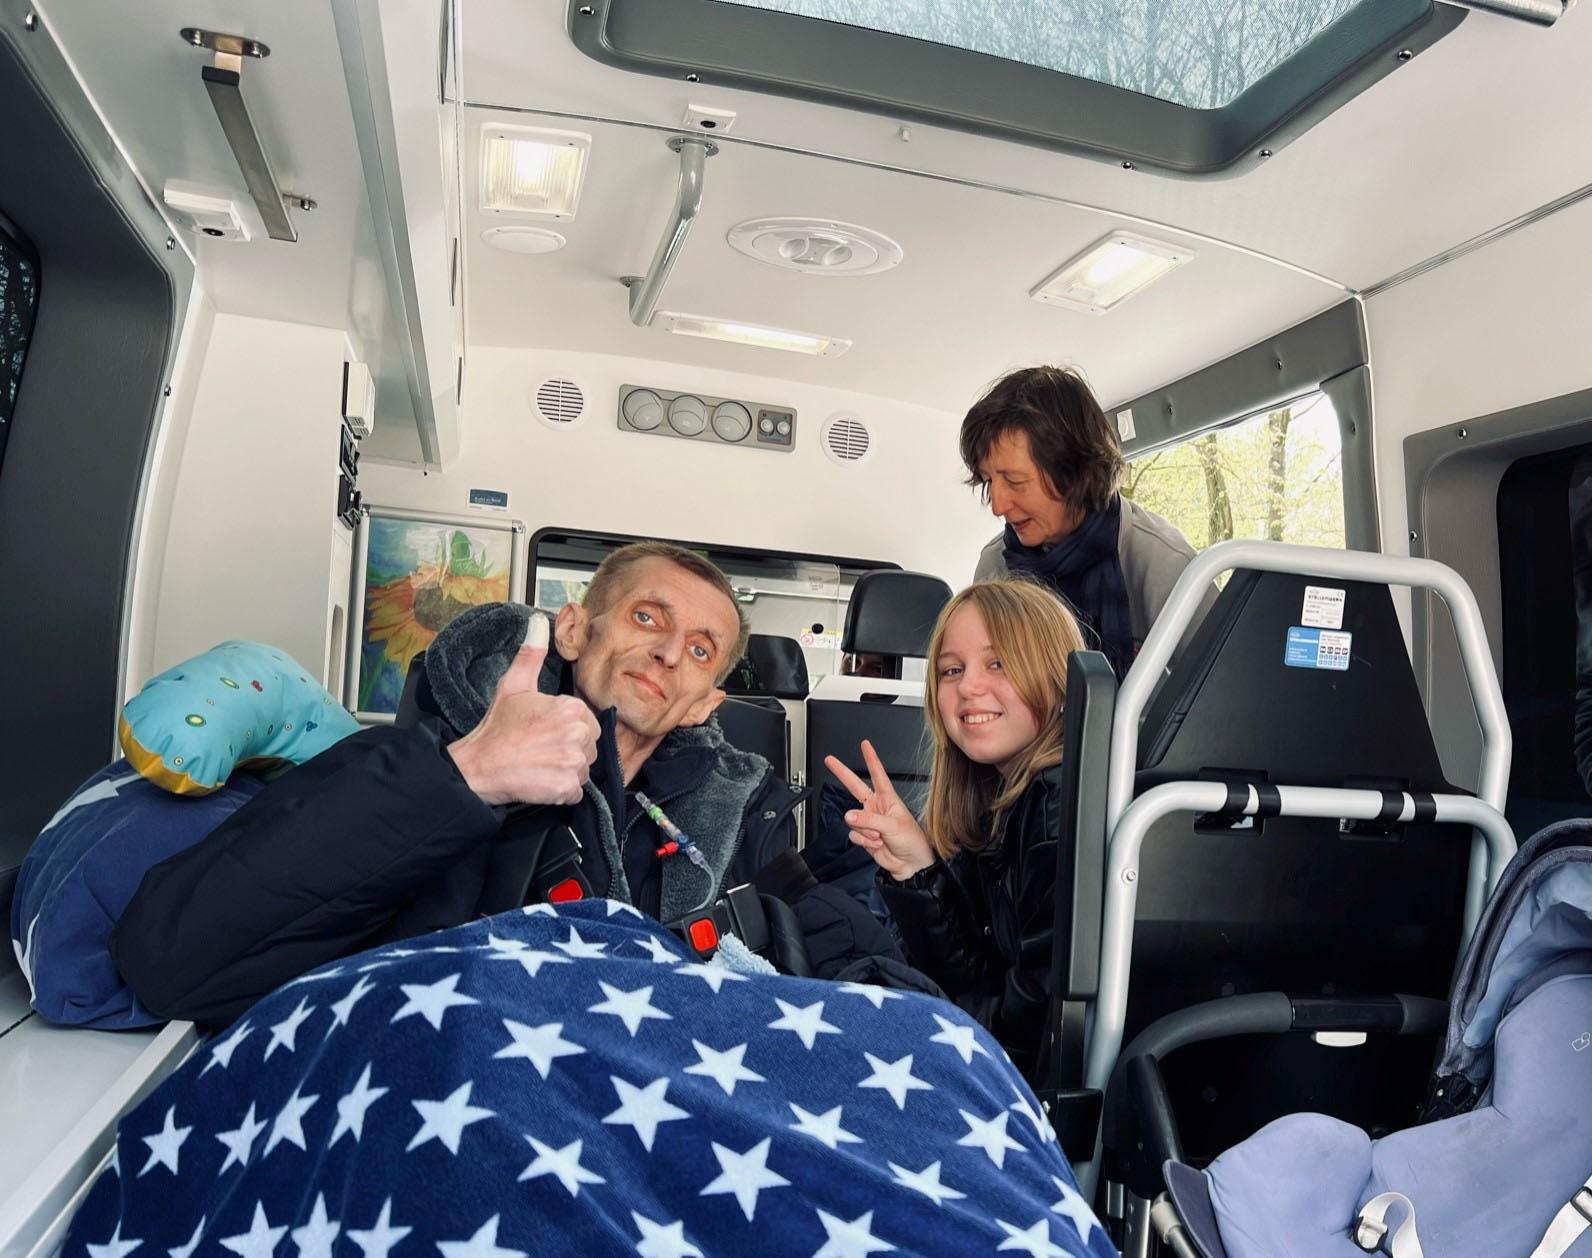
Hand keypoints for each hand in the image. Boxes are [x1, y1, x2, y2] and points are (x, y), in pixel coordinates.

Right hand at [447, 614, 599, 806]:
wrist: (477, 766)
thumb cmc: (496, 728)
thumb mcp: (513, 685)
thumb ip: (531, 654)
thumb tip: (539, 622)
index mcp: (570, 708)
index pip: (587, 723)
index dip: (566, 730)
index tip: (543, 733)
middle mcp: (576, 733)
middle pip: (589, 747)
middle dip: (568, 751)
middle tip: (539, 750)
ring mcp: (572, 762)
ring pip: (583, 770)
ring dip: (564, 771)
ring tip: (538, 765)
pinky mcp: (565, 787)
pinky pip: (575, 792)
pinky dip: (560, 791)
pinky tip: (540, 781)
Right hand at [824, 739, 935, 880]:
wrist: (911, 865)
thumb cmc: (913, 842)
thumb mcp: (894, 825)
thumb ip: (870, 819)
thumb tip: (850, 815)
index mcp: (888, 799)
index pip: (878, 774)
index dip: (871, 759)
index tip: (865, 745)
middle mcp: (876, 807)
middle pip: (855, 786)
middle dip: (842, 773)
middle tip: (830, 760)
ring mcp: (868, 821)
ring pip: (853, 819)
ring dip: (865, 830)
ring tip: (880, 836)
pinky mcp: (864, 836)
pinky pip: (854, 835)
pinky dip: (864, 841)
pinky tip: (876, 843)